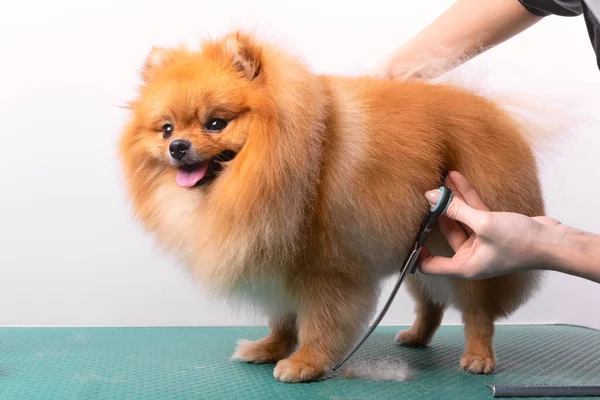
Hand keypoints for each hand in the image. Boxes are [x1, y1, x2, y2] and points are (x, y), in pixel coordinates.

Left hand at [417, 171, 561, 279]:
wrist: (554, 242)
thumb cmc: (521, 243)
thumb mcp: (484, 224)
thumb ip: (456, 209)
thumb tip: (431, 196)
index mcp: (464, 266)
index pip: (430, 264)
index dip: (416, 252)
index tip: (407, 233)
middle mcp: (470, 256)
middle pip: (444, 233)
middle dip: (434, 213)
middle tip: (424, 194)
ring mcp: (480, 241)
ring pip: (458, 218)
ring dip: (450, 199)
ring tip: (437, 179)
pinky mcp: (491, 228)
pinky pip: (472, 211)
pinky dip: (464, 196)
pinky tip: (454, 178)